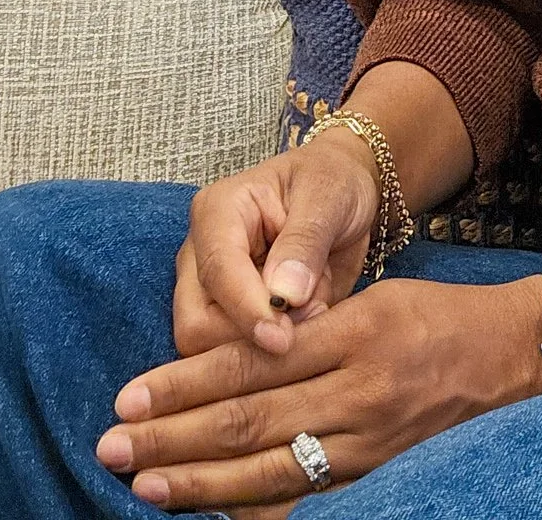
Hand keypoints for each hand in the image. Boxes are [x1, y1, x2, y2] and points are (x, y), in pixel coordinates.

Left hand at [96, 273, 541, 515]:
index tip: (131, 393)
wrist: (518, 357)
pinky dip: (257, 508)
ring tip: (144, 485)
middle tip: (112, 444)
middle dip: (173, 435)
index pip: (252, 360)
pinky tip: (214, 515)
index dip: (186, 381)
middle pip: (248, 419)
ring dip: (199, 483)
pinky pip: (308, 496)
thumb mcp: (378, 298)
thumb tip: (234, 357)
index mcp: (354, 331)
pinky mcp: (382, 473)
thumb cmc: (443, 317)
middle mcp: (358, 389)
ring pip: (269, 467)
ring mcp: (370, 441)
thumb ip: (311, 330)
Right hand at [174, 133, 381, 358]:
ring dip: (265, 346)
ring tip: (312, 307)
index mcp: (217, 211)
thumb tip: (285, 296)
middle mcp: (201, 255)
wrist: (345, 191)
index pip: (217, 272)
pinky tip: (305, 322)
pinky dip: (272, 356)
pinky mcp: (228, 319)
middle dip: (251, 337)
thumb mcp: (329, 196)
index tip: (282, 340)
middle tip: (310, 315)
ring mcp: (210, 291)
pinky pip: (236, 359)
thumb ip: (305, 241)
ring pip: (211, 351)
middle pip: (196, 326)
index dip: (247, 310)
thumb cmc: (333, 182)